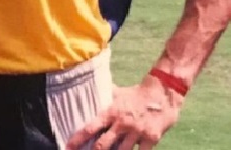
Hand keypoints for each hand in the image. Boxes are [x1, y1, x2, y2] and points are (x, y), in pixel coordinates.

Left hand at [66, 75, 182, 149]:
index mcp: (111, 112)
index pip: (90, 127)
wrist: (162, 93)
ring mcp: (137, 132)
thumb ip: (104, 96)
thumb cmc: (136, 94)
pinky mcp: (151, 139)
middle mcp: (122, 123)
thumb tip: (87, 88)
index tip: (68, 147)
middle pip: (103, 145)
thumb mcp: (118, 93)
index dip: (78, 139)